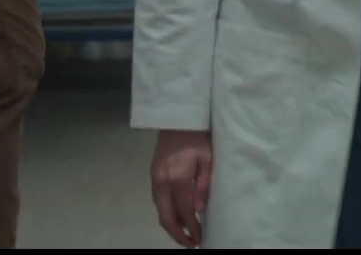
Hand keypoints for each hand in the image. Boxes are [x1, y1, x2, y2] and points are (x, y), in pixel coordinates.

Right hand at [151, 129, 212, 248]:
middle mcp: (162, 182)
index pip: (184, 212)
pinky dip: (167, 213)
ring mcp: (154, 179)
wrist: (177, 118)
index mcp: (177, 178)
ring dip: (171, 225)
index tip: (200, 238)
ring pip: (160, 210)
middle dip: (177, 234)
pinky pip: (158, 201)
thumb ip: (204, 185)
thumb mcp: (208, 159)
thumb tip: (200, 210)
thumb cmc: (198, 137)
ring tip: (185, 234)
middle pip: (166, 217)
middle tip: (190, 244)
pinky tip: (177, 216)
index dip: (192, 228)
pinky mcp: (153, 175)